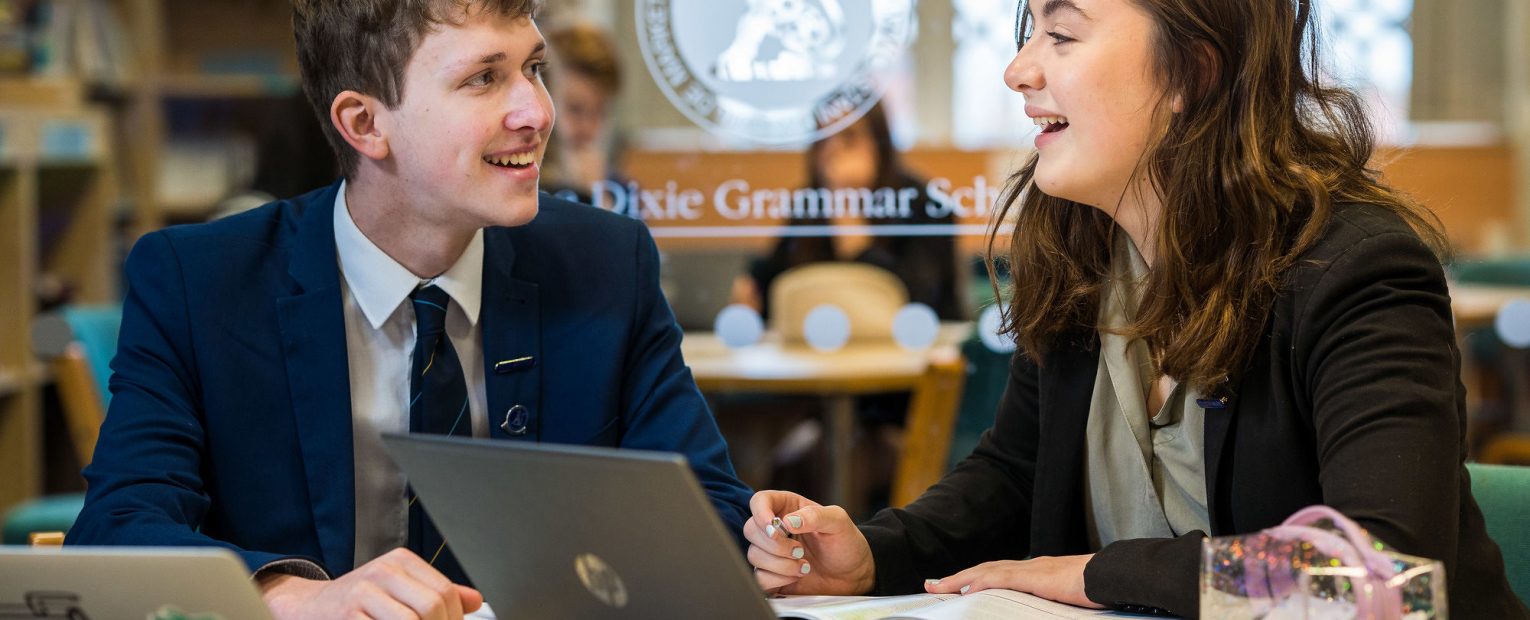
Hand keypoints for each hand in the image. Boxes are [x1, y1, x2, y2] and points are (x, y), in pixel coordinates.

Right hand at [260, 548, 483, 618]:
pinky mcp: (346, 615)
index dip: (455, 618)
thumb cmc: (357, 602)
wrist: (307, 607)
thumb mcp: (398, 588)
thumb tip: (475, 601)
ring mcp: (362, 593)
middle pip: (431, 607)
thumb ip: (434, 593)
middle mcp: (382, 571)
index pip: (444, 592)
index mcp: (401, 561)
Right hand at [743, 490, 874, 594]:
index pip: (759, 501)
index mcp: (787, 508)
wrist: (853, 576)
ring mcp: (771, 553)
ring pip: (754, 555)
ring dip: (780, 564)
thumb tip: (788, 521)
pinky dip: (778, 580)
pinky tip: (796, 577)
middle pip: (751, 529)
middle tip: (799, 551)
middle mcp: (775, 529)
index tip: (774, 527)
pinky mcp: (771, 576)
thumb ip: (815, 516)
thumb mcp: (838, 522)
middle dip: (775, 544)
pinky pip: (759, 578)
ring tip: (804, 566)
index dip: (760, 512)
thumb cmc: (846, 543)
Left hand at [923, 555, 1102, 608]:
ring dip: (960, 578)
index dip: (975, 578)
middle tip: (932, 584)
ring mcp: (1033, 569)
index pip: (999, 573)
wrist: (1114, 575)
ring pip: (988, 571)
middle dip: (958, 577)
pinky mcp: (1037, 576)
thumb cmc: (1098, 588)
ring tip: (938, 586)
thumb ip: (1050, 602)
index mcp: (1037, 572)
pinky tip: (965, 588)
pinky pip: (1002, 578)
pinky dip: (981, 582)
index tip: (955, 586)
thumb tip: (1041, 610)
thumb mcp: (1067, 599)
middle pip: (986, 569)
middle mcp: (1031, 566)